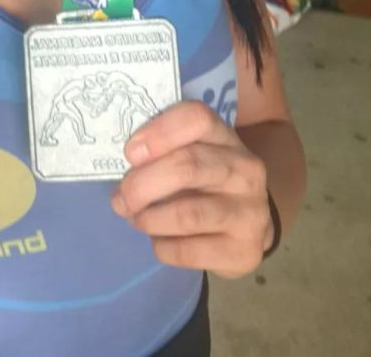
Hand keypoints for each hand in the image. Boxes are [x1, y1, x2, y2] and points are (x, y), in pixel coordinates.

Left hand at [110, 101, 272, 278]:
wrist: (250, 225)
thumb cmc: (206, 181)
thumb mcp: (193, 154)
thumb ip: (163, 151)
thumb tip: (122, 169)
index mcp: (225, 136)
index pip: (197, 119)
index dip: (159, 132)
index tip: (130, 153)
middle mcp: (244, 170)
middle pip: (188, 166)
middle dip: (142, 184)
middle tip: (120, 199)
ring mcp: (249, 212)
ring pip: (187, 214)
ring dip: (149, 219)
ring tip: (136, 219)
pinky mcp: (243, 251)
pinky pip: (188, 251)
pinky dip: (162, 247)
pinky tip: (159, 240)